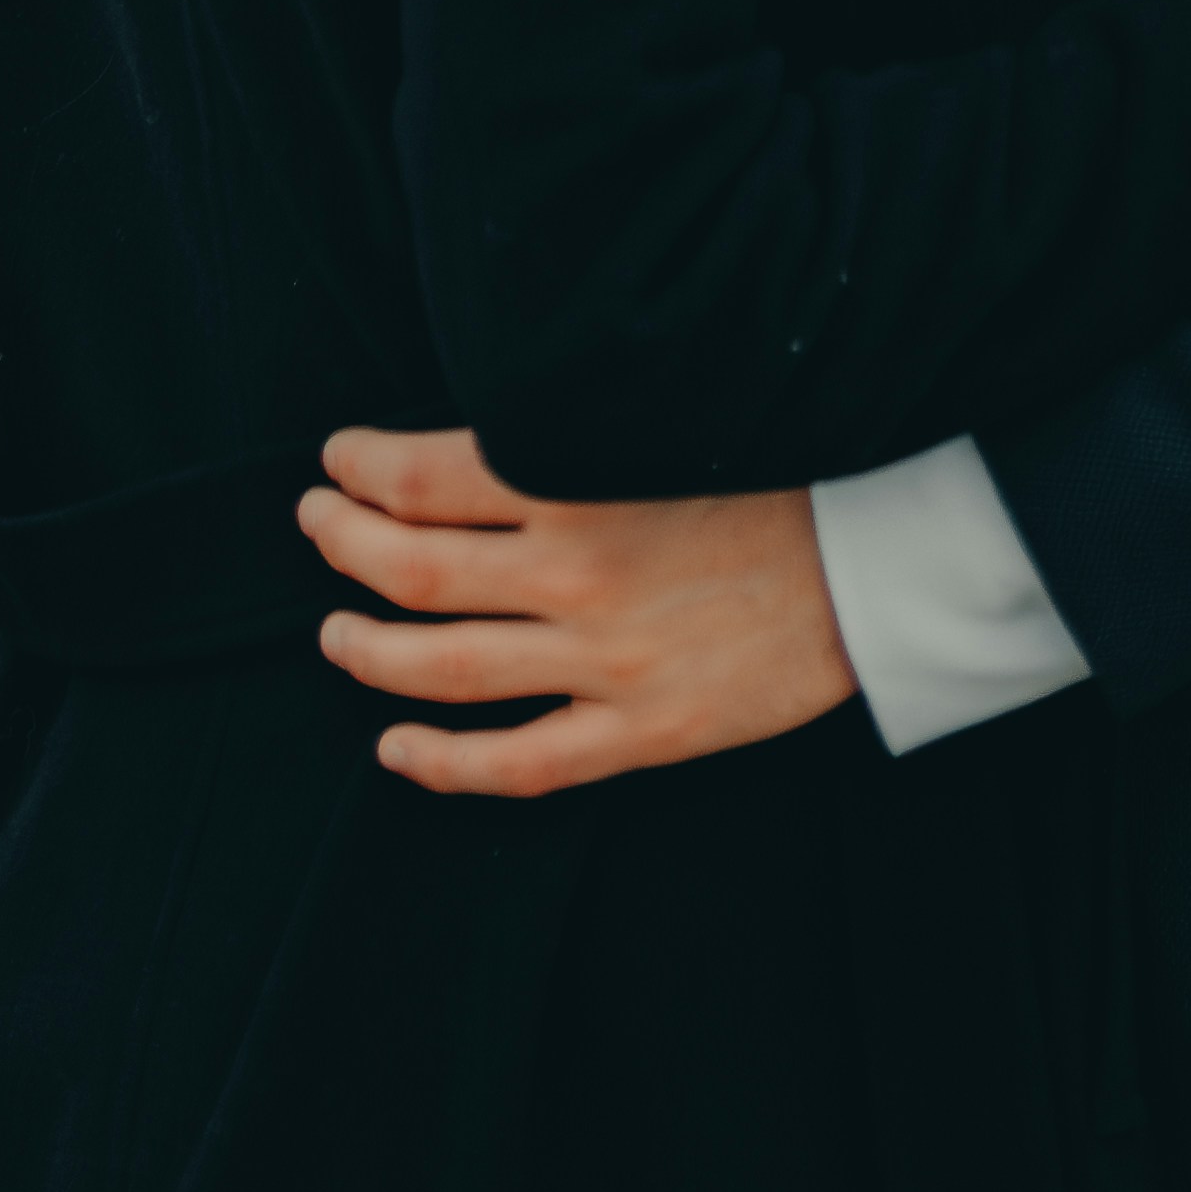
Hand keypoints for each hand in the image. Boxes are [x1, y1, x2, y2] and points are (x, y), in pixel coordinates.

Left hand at [298, 429, 855, 793]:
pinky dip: (442, 762)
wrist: (876, 563)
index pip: (429, 476)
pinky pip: (517, 761)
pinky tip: (394, 748)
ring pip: (445, 667)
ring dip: (369, 651)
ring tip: (332, 632)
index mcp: (584, 482)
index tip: (338, 459)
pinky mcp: (641, 731)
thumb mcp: (667, 429)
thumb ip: (572, 440)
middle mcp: (579, 572)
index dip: (363, 468)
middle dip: (343, 544)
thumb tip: (471, 439)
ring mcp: (606, 662)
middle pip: (414, 567)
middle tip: (314, 523)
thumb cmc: (780, 476)